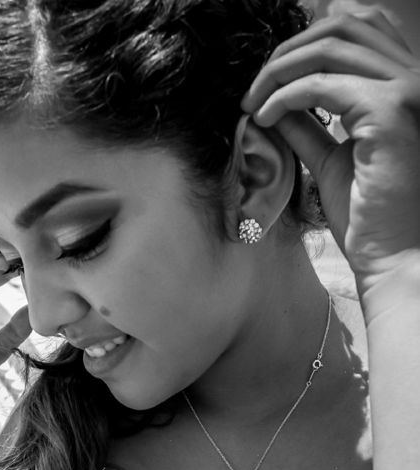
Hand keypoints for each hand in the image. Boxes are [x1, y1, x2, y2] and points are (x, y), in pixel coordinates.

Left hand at [241, 10, 419, 291]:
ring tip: (253, 104)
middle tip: (254, 90)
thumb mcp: (331, 160)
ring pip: (330, 47)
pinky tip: (264, 118)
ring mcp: (407, 91)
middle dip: (289, 51)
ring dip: (280, 71)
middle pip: (344, 26)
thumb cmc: (369, 218)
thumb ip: (309, 127)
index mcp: (406, 85)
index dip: (305, 47)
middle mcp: (415, 78)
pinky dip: (284, 95)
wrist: (391, 257)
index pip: (357, 31)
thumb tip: (276, 102)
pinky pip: (322, 84)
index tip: (267, 84)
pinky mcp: (388, 112)